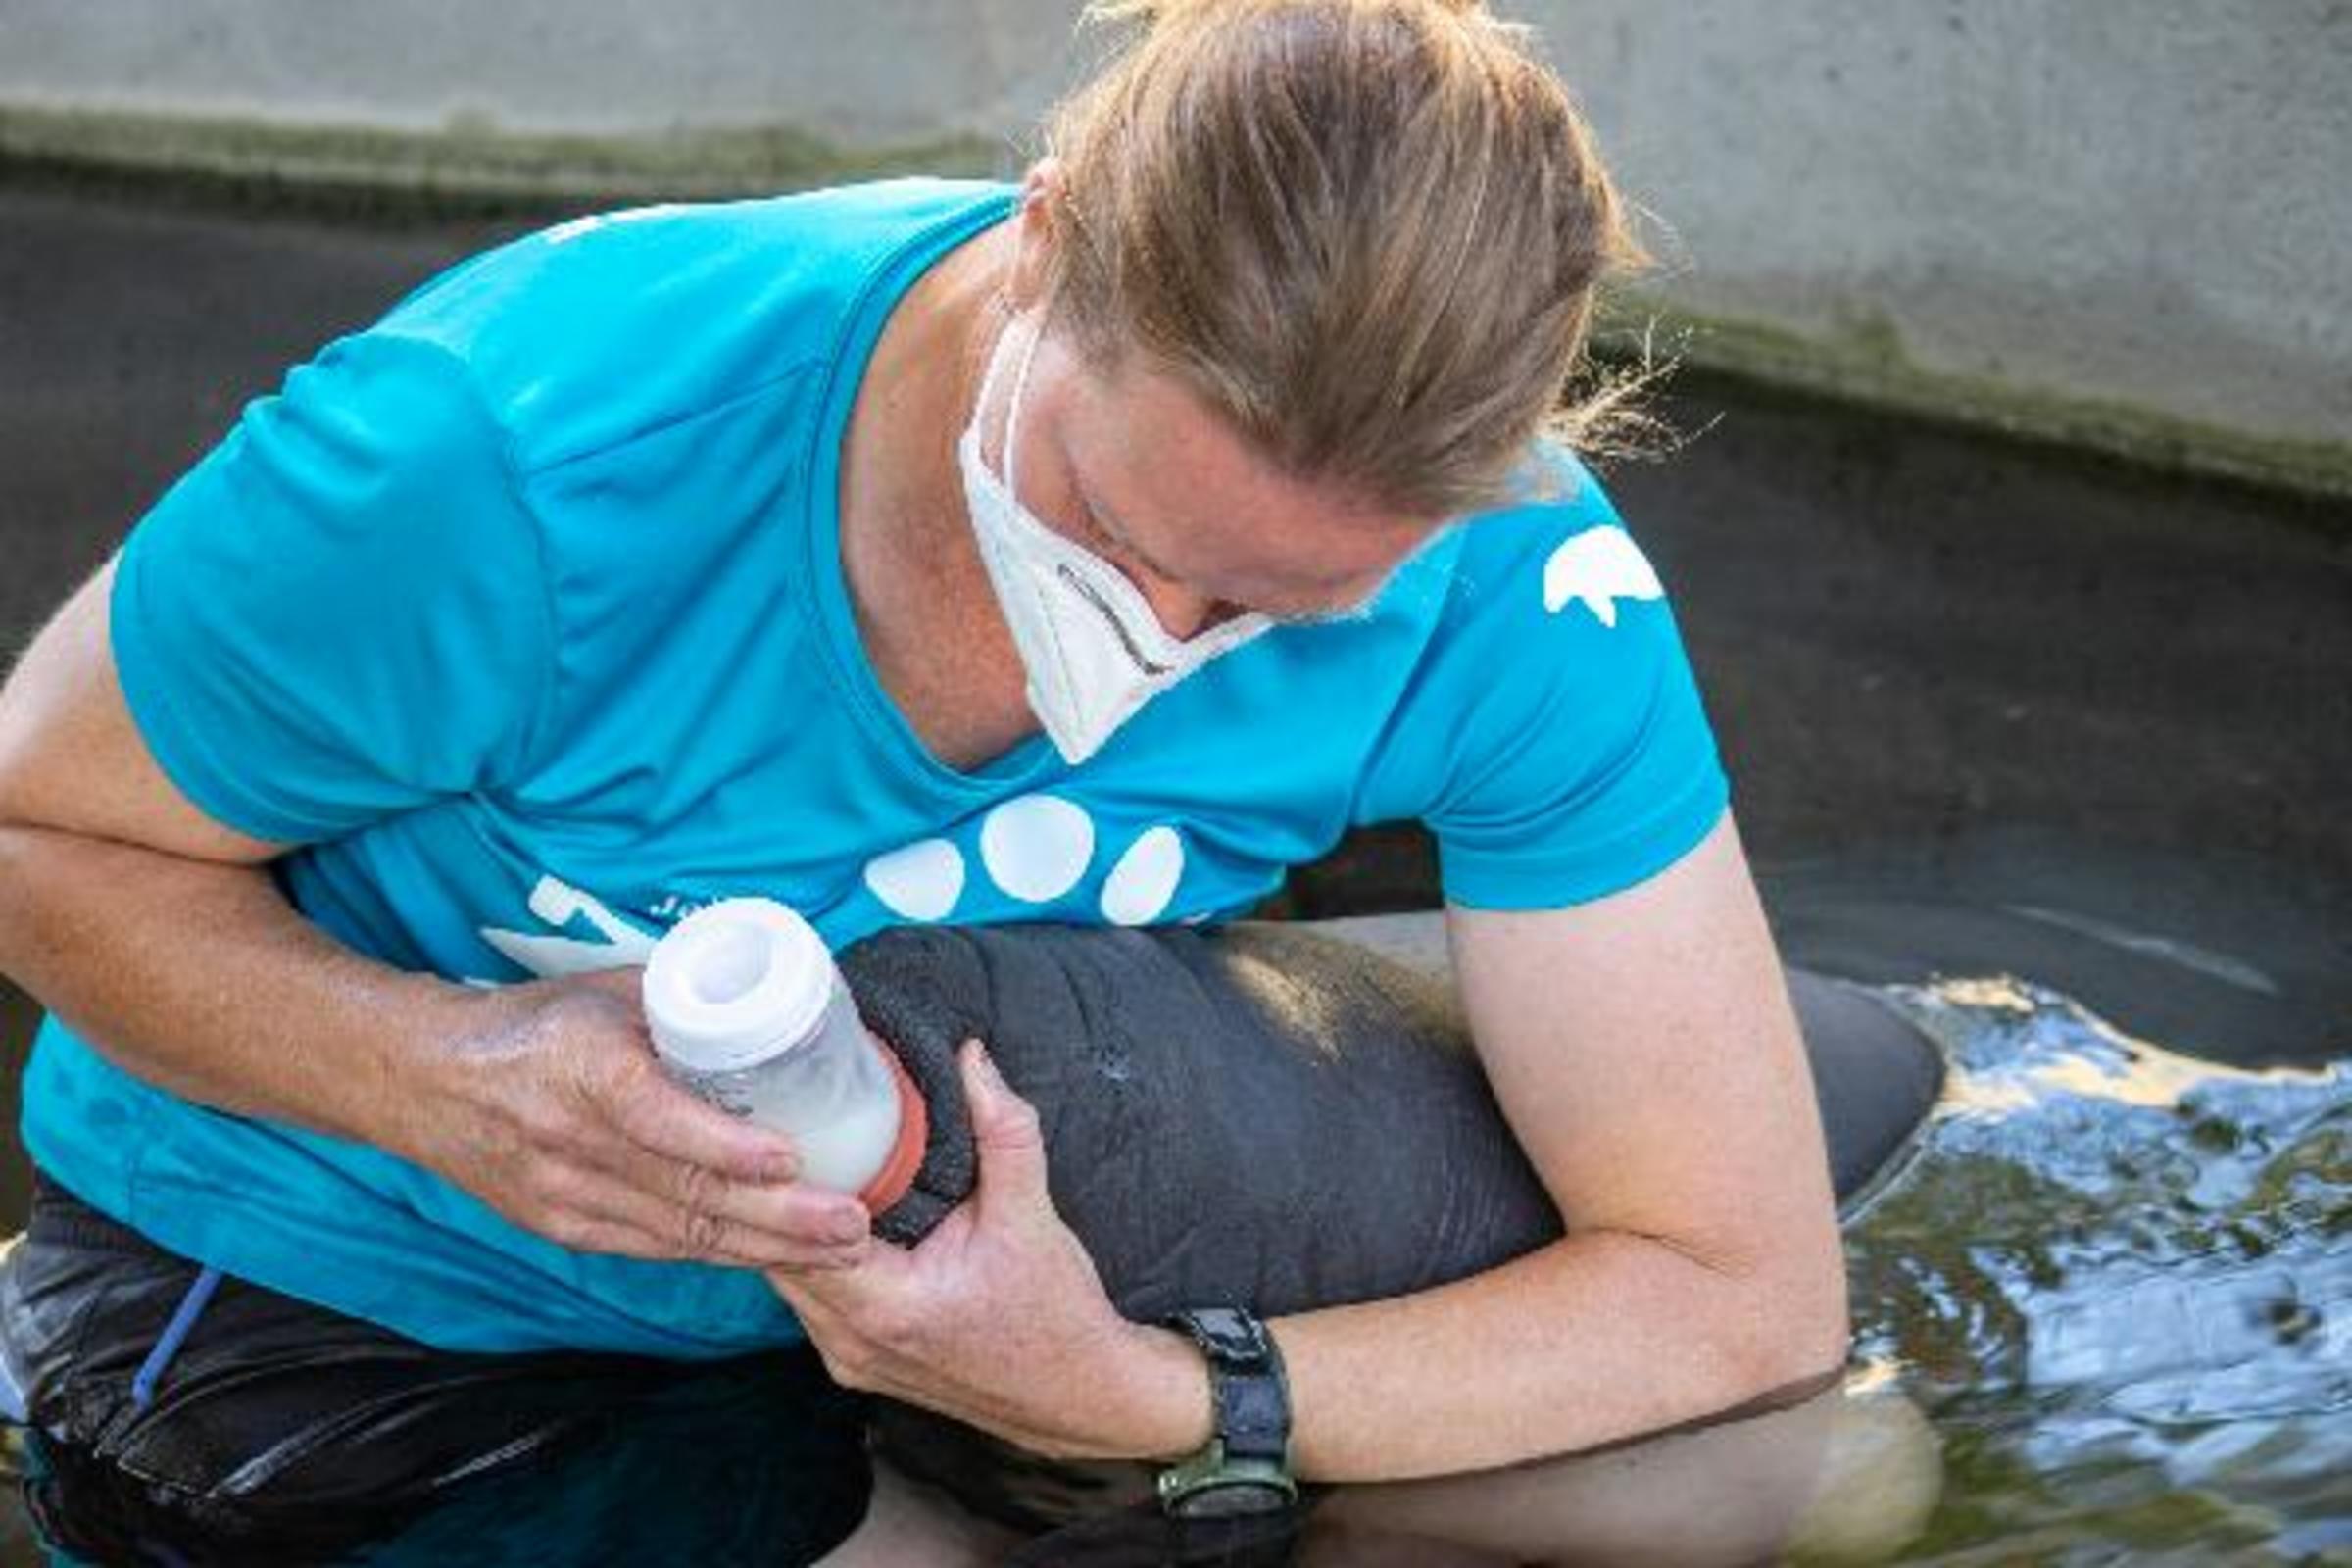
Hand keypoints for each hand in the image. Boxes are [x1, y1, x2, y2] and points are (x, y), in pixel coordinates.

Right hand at [403, 965, 874, 1268]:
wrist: (423, 1080)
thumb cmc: (531, 1023)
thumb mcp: (605, 994)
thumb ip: (685, 1008)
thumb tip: (778, 1008)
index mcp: (582, 1070)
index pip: (660, 1119)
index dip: (728, 1147)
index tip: (792, 1158)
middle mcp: (570, 1142)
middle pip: (686, 1193)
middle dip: (779, 1218)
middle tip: (852, 1224)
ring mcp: (564, 1196)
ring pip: (680, 1234)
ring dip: (766, 1248)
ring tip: (838, 1250)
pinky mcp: (564, 1227)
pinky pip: (656, 1247)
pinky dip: (720, 1253)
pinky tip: (776, 1257)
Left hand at [770, 1040, 1211, 1461]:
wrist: (1079, 1395)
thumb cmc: (1057, 1318)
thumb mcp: (1032, 1215)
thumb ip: (1003, 1131)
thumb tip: (973, 1060)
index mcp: (885, 1308)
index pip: (798, 1234)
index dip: (789, 1177)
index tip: (791, 1121)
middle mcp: (852, 1342)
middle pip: (778, 1256)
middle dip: (779, 1195)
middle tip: (788, 1125)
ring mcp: (849, 1358)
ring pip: (786, 1279)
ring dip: (790, 1226)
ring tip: (803, 1159)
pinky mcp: (857, 1359)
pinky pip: (810, 1297)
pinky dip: (811, 1255)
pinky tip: (826, 1213)